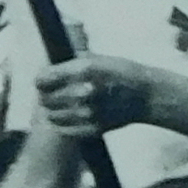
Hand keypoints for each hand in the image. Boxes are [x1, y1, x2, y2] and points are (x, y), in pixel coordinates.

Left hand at [34, 54, 155, 138]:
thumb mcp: (97, 58)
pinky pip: (64, 129)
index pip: (42, 80)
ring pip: (52, 116)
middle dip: (46, 95)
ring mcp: (89, 113)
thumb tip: (47, 66)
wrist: (147, 95)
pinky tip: (69, 116)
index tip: (44, 81)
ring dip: (53, 110)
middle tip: (52, 93)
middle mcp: (84, 92)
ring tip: (61, 105)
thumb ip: (71, 63)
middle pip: (45, 99)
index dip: (41, 80)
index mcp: (83, 70)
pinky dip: (63, 123)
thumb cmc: (122, 72)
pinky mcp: (93, 128)